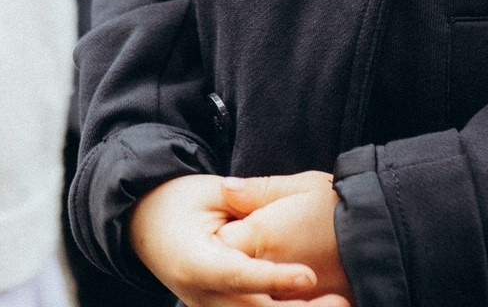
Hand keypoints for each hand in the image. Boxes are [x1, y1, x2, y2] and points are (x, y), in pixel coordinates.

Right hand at [129, 173, 347, 306]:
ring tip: (340, 302)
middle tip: (341, 302)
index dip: (273, 279)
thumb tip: (259, 200)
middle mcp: (201, 296)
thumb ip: (240, 199)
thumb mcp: (208, 192)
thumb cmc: (179, 203)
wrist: (147, 225)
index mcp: (195, 262)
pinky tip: (318, 302)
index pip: (238, 275)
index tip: (308, 276)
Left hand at [220, 172, 352, 301]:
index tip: (232, 220)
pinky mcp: (302, 305)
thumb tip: (224, 187)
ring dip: (251, 281)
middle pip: (231, 272)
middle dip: (234, 257)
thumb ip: (259, 189)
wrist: (386, 235)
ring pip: (249, 294)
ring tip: (267, 259)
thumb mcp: (303, 185)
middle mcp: (267, 271)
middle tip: (246, 244)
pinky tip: (278, 285)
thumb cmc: (343, 204)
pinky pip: (274, 304)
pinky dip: (272, 294)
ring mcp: (284, 296)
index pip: (220, 241)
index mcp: (262, 236)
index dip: (222, 230)